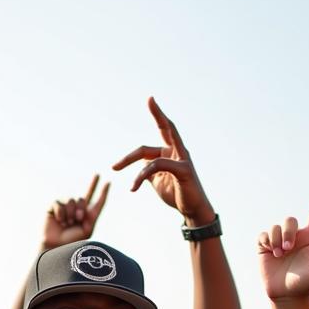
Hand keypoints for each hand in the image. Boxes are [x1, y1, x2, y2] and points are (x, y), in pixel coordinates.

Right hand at [42, 175, 109, 249]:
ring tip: (67, 225)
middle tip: (77, 222)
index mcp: (85, 214)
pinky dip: (60, 213)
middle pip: (82, 199)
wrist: (57, 247)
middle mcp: (75, 208)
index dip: (97, 187)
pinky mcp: (54, 207)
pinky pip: (59, 203)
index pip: (92, 197)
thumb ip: (95, 210)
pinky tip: (59, 221)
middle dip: (81, 210)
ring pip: (71, 200)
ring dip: (70, 214)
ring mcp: (64, 207)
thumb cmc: (73, 241)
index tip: (103, 178)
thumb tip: (97, 192)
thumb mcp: (88, 227)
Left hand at [113, 98, 213, 225]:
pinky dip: (142, 174)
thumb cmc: (177, 194)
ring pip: (153, 153)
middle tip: (150, 99)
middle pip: (165, 128)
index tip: (150, 100)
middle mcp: (178, 151)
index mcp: (171, 152)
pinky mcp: (184, 170)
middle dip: (158, 113)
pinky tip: (134, 186)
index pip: (162, 130)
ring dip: (130, 160)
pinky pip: (158, 166)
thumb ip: (149, 170)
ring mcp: (183, 159)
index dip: (157, 115)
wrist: (192, 210)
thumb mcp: (158, 182)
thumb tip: (141, 166)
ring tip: (115, 168)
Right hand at [258, 182, 308, 299]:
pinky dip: (266, 242)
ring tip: (277, 255)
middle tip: (286, 250)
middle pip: (290, 220)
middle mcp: (296, 235)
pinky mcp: (265, 245)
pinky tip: (269, 253)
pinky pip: (263, 234)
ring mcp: (280, 239)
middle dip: (287, 233)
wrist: (286, 295)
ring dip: (276, 240)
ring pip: (276, 226)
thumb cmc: (305, 284)